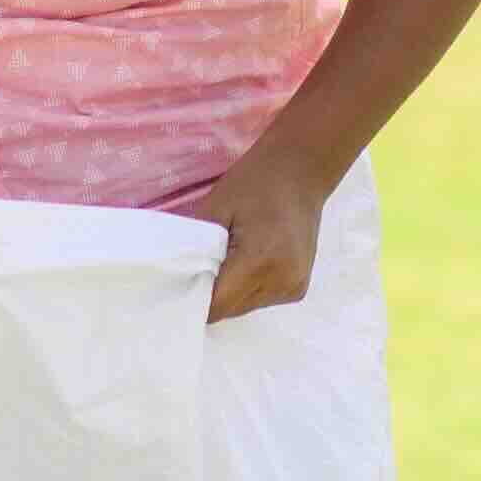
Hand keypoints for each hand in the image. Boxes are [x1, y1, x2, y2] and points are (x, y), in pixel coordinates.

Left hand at [178, 146, 329, 319]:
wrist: (302, 169)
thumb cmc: (255, 181)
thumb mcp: (216, 208)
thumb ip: (196, 249)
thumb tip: (178, 280)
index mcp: (261, 261)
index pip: (218, 305)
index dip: (194, 298)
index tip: (180, 284)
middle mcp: (282, 281)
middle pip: (231, 310)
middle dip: (212, 294)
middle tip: (203, 264)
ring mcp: (294, 286)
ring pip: (246, 307)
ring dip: (232, 292)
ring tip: (229, 258)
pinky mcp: (299, 287)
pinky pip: (263, 299)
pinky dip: (249, 287)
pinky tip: (250, 261)